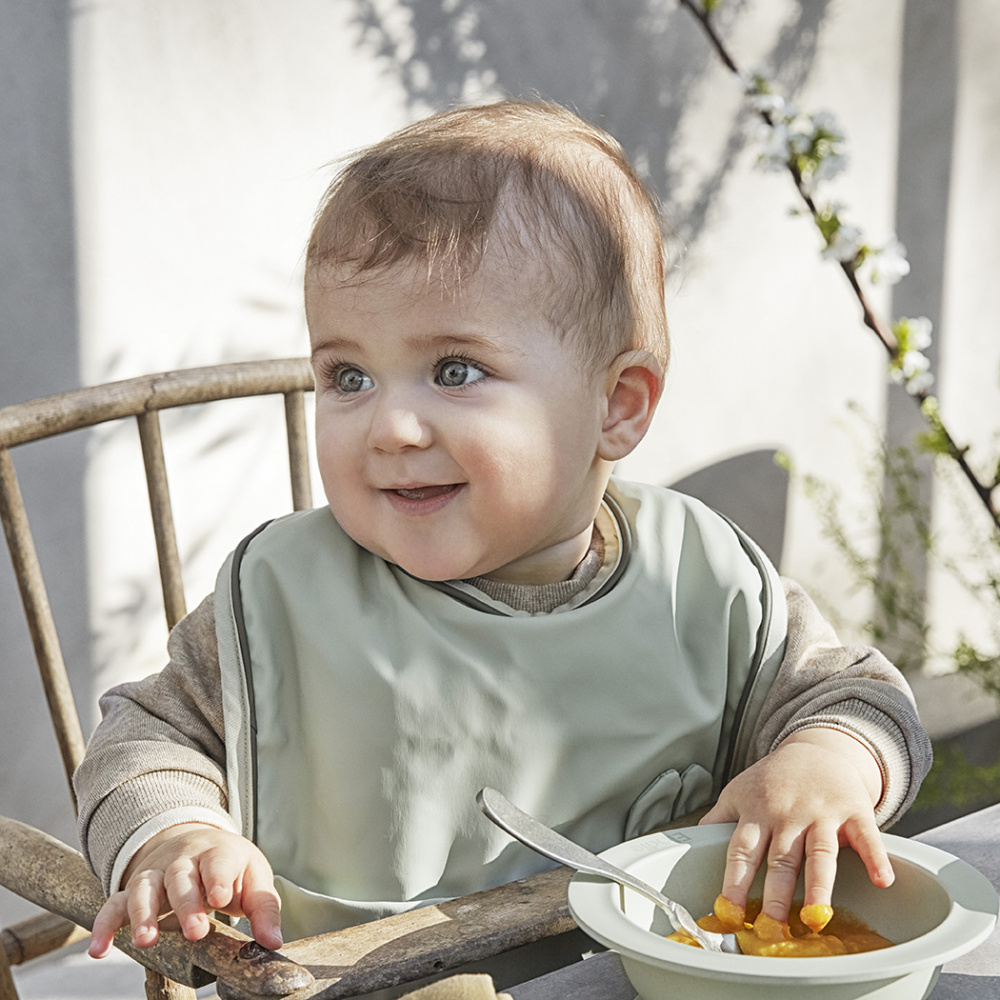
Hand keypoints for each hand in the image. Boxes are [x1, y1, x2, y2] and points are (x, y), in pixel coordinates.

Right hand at [89, 823, 281, 957]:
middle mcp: (183, 861)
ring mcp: (156, 875)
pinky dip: (104, 924)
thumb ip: (264, 910)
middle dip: (186, 904)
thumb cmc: (230, 867)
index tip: (220, 896)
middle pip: (181, 877)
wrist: (196, 843)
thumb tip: (272, 943)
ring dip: (143, 914)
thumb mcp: (254, 878)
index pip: (219, 861)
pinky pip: (114, 904)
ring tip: (146, 942)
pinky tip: (99, 949)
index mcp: (218, 853)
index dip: (218, 877)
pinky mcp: (133, 891)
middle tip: (194, 931)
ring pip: (144, 888)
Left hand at [699, 728, 893, 922]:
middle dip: (775, 895)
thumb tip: (688, 841)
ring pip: (819, 853)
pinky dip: (876, 857)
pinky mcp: (854, 810)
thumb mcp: (739, 791)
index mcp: (757, 813)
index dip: (733, 882)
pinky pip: (867, 836)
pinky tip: (882, 880)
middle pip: (780, 859)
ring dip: (819, 886)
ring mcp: (822, 813)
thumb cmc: (773, 778)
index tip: (728, 912)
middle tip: (772, 927)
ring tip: (817, 916)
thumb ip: (718, 818)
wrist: (816, 748)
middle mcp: (787, 815)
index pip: (742, 851)